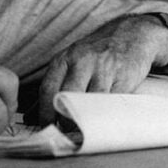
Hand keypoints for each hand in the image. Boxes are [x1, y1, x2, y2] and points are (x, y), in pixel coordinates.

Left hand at [37, 15, 167, 124]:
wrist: (132, 34)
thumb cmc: (98, 53)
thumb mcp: (73, 60)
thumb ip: (57, 85)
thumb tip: (35, 115)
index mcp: (65, 58)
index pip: (48, 89)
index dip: (45, 113)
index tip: (47, 128)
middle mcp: (82, 61)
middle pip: (67, 96)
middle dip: (65, 119)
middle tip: (67, 133)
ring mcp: (104, 68)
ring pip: (90, 102)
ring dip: (86, 121)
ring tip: (83, 131)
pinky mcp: (124, 77)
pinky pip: (111, 103)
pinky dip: (105, 115)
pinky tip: (102, 121)